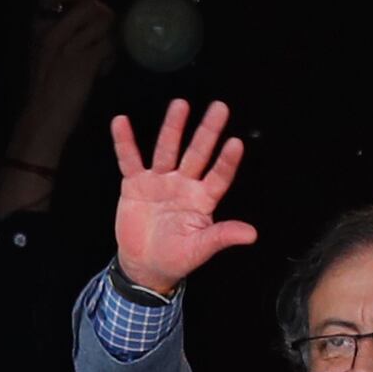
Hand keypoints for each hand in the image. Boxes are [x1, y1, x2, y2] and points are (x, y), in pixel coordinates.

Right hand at [20, 0, 116, 158]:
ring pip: (104, 23)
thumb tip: (89, 18)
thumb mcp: (44, 54)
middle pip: (90, 5)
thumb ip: (60, 34)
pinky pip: (108, 45)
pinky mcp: (85, 63)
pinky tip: (103, 69)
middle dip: (104, 17)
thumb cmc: (46, 89)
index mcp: (39, 29)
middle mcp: (53, 33)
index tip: (81, 3)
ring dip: (111, 37)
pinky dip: (111, 56)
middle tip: (105, 33)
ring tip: (104, 55)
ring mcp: (69, 47)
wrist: (43, 118)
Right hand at [110, 97, 256, 295]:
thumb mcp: (200, 249)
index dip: (226, 161)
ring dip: (173, 128)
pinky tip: (121, 122)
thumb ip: (222, 236)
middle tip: (219, 108)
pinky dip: (124, 142)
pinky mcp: (135, 184)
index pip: (219, 176)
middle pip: (197, 153)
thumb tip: (252, 234)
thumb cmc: (176, 258)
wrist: (144, 266)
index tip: (236, 143)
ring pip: (167, 150)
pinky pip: (129, 159)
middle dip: (207, 131)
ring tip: (181, 105)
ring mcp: (159, 181)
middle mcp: (183, 185)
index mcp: (201, 200)